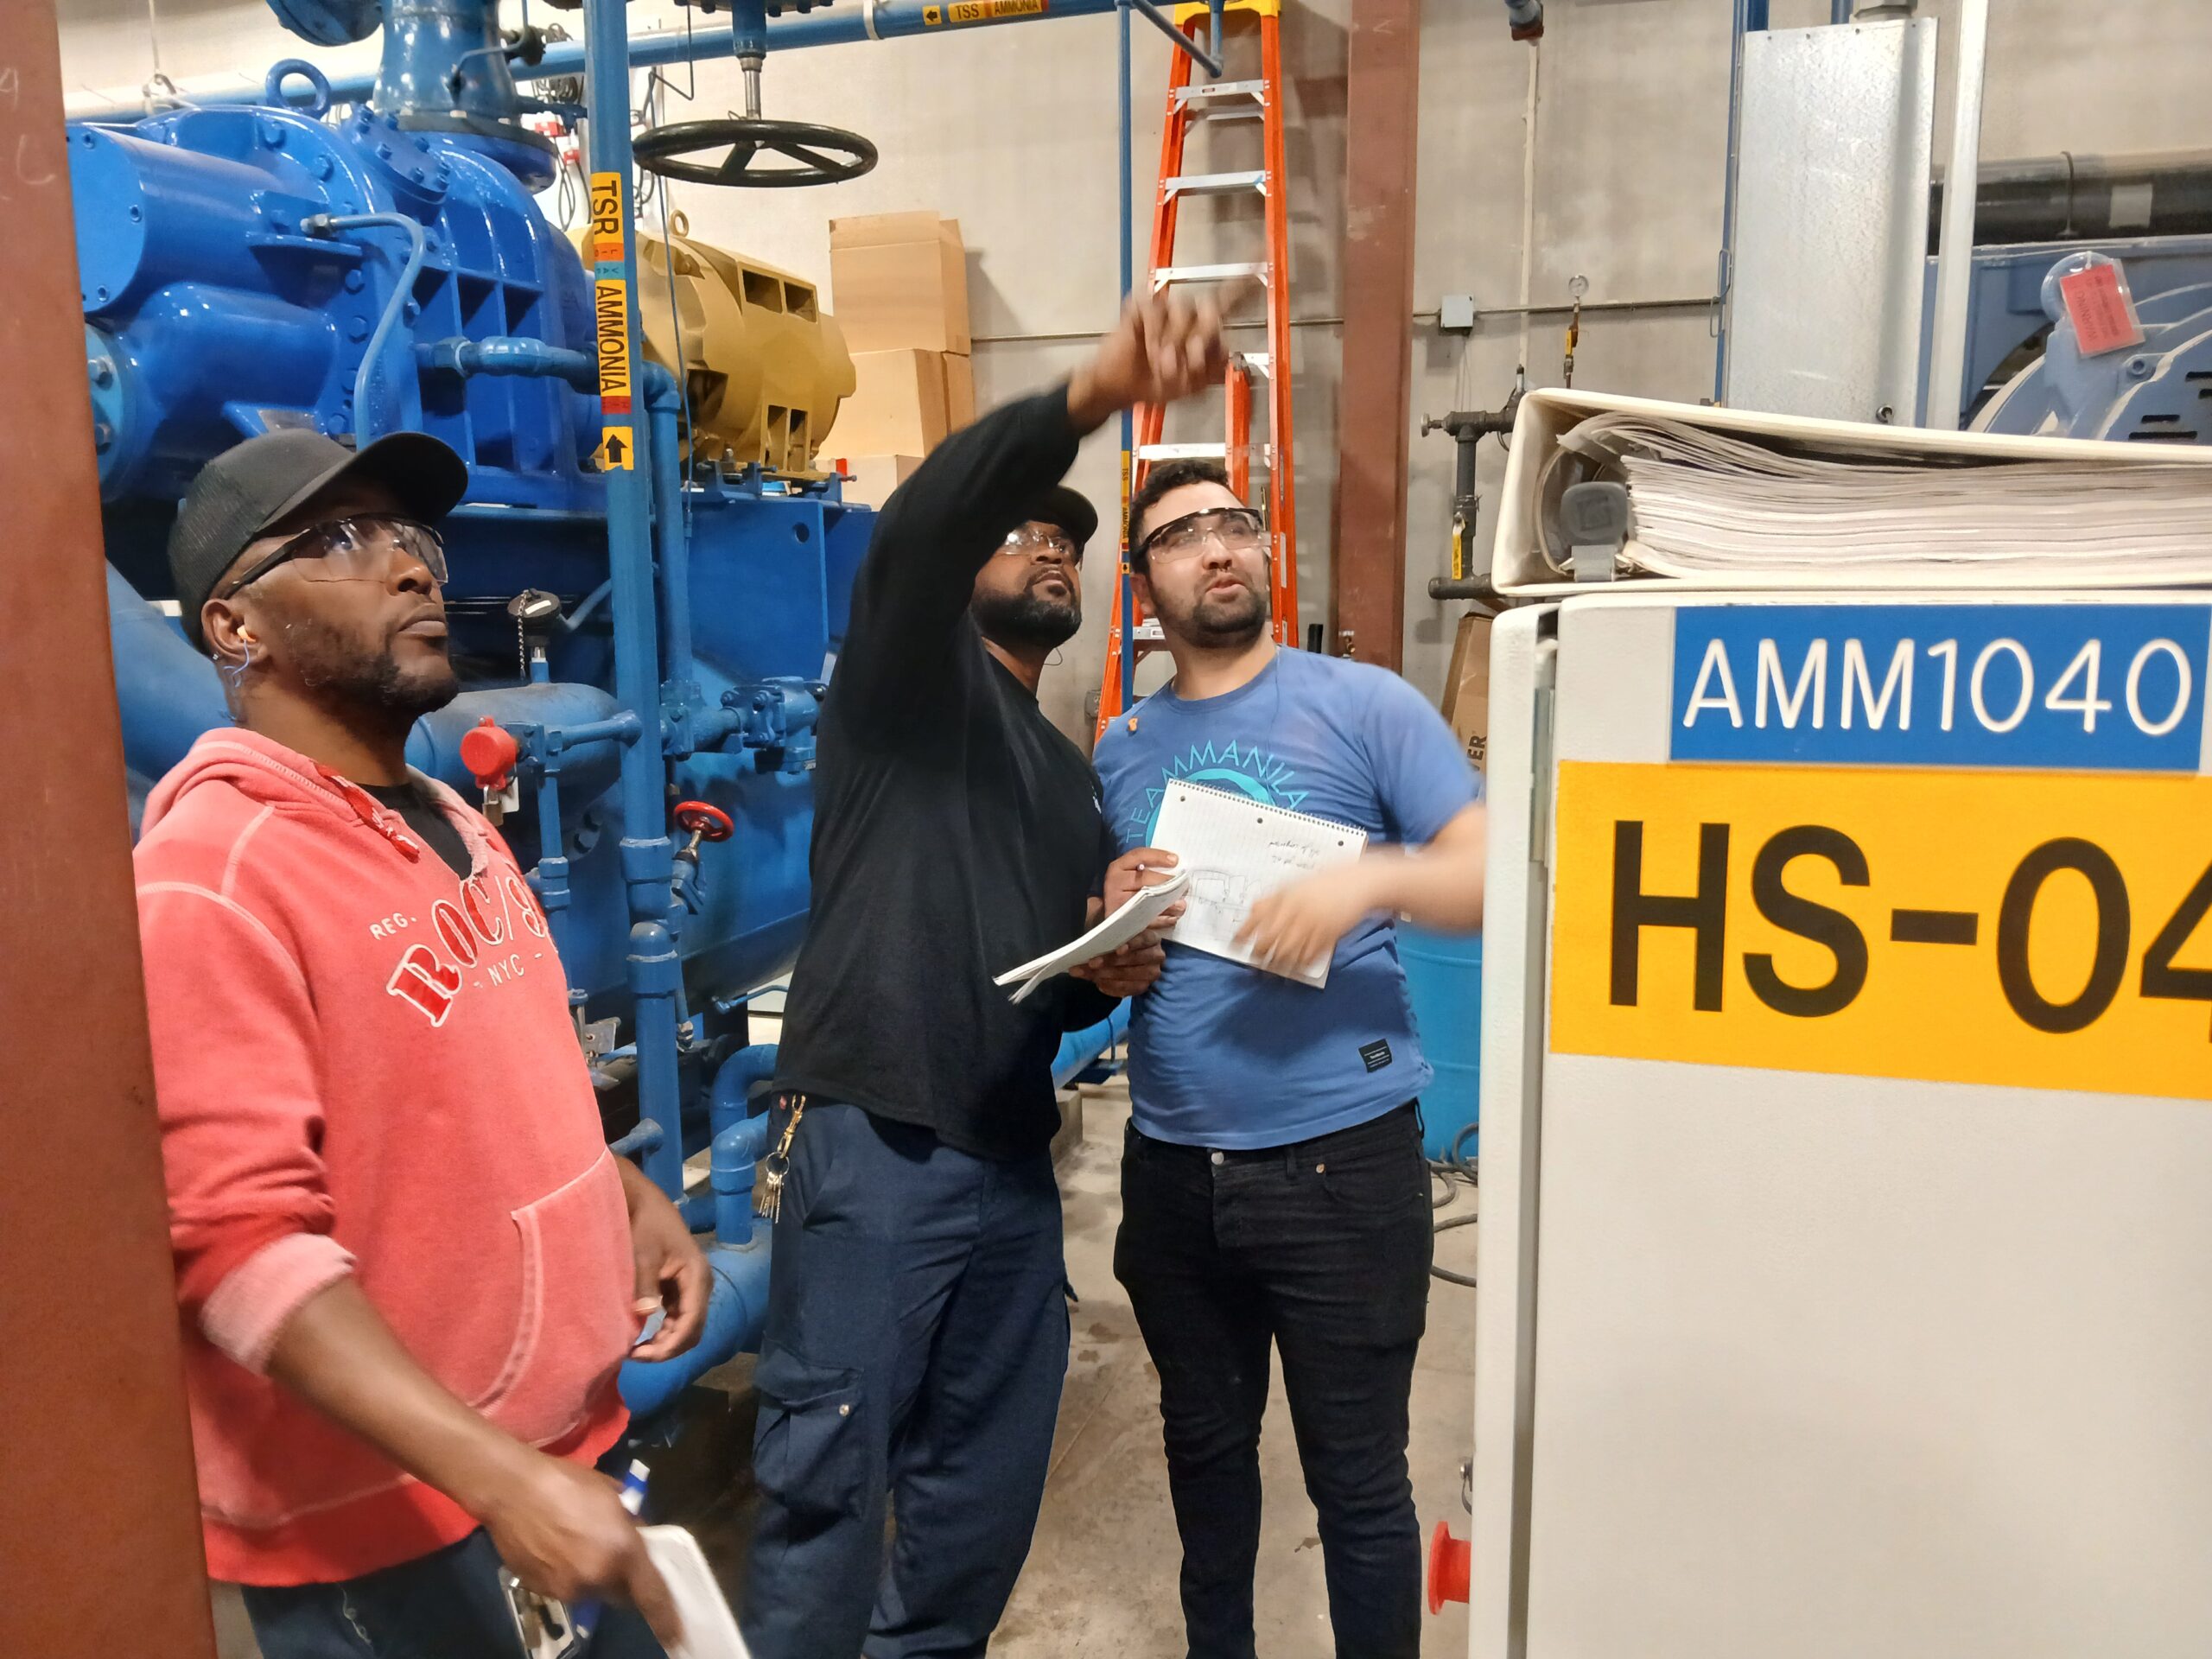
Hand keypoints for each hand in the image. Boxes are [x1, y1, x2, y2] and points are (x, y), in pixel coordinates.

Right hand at [478, 1450, 683, 1648]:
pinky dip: (567, 1575)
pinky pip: (565, 1589)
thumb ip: (630, 1522)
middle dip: (623, 1582)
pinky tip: (555, 1549)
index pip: (651, 1595)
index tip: (675, 1636)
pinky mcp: (542, 1591)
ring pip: (591, 1591)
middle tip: (616, 1558)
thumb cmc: (566, 1482)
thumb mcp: (611, 1493)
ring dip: (592, 1576)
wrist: (512, 1490)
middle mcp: (597, 1578)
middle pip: (620, 1595)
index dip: (665, 1618)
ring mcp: (567, 1588)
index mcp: (622, 1551)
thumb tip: (636, 1535)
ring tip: (577, 1544)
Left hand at [617, 1160, 709, 1361]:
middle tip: (635, 1355)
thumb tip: (644, 1315)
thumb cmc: (645, 1226)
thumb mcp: (642, 1254)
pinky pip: (678, 1317)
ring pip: (686, 1327)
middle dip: (667, 1348)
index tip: (639, 1354)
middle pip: (692, 1331)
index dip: (668, 1346)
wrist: (645, 1203)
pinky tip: (642, 1334)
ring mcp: (692, 1287)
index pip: (691, 1324)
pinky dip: (663, 1330)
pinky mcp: (681, 1287)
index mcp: (697, 1277)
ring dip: (665, 1341)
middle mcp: (700, 1285)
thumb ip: (645, 1285)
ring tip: (636, 1348)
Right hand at [1067, 289, 1241, 430]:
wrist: (1123, 389)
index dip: (1244, 282)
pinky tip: (1147, 349)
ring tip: (1162, 364)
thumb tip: (1215, 344)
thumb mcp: (1195, 385)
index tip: (1261, 256)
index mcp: (1205, 329)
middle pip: (1210, 306)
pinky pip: (1155, 312)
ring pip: (1182, 311)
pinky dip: (1153, 336)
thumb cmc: (1159, 384)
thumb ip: (1214, 367)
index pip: (1229, 303)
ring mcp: (1164, 306)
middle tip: (1189, 361)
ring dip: (1172, 345)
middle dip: (1202, 336)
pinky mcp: (1142, 305)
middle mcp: (1188, 312)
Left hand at [1070, 926, 1174, 997]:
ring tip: (1091, 974)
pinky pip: (1128, 990)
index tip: (1118, 950)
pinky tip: (1099, 983)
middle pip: (1135, 959)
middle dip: (1112, 961)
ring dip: (1109, 976)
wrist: (1114, 952)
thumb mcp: (1111, 923)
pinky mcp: (1143, 986)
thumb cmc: (1115, 935)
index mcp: (1152, 936)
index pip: (1144, 939)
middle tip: (1092, 963)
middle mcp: (1156, 955)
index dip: (1132, 944)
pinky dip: (1111, 987)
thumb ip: (1109, 919)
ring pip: (1131, 976)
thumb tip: (1103, 925)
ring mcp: (1151, 972)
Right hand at [1101, 846, 1178, 913]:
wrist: (1111, 912)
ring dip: (1168, 904)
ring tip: (1182, 905)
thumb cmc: (1127, 889)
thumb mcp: (1130, 874)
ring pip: (1146, 901)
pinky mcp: (1123, 920)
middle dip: (1168, 883)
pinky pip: (1146, 920)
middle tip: (1184, 887)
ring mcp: (1117, 902)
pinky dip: (1161, 920)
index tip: (1176, 860)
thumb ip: (1148, 868)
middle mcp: (1115, 883)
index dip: (1158, 857)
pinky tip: (1172, 918)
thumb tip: (1175, 866)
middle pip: (1145, 879)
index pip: (1139, 856)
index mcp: (1118, 867)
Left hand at [1235, 863, 1379, 976]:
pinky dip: (1298, 966)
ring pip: (1286, 953)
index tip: (1235, 945)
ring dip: (1275, 966)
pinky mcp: (1328, 938)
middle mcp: (1296, 912)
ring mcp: (1312, 926)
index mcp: (1285, 896)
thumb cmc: (1326, 881)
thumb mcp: (1296, 883)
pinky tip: (1292, 970)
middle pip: (1268, 940)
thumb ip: (1274, 898)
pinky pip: (1307, 958)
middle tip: (1253, 962)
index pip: (1256, 918)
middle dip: (1258, 954)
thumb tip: (1253, 911)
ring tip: (1269, 972)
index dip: (1243, 934)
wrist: (1361, 883)